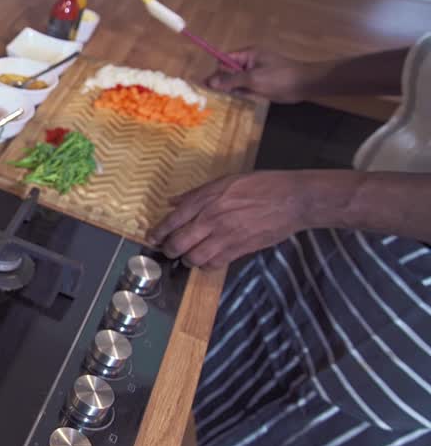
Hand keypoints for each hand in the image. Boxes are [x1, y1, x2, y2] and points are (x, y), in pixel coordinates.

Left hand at [147, 172, 315, 269]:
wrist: (293, 199)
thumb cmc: (261, 185)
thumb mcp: (225, 181)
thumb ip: (196, 193)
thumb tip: (172, 202)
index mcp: (207, 199)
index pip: (172, 220)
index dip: (158, 232)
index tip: (152, 238)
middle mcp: (212, 218)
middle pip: (178, 242)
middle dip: (169, 249)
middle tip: (169, 250)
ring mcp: (225, 235)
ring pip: (193, 257)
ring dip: (187, 259)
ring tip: (188, 256)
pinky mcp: (239, 249)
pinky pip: (214, 264)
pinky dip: (206, 264)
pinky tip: (208, 259)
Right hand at [205, 49, 317, 102]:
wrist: (305, 85)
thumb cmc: (280, 78)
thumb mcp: (253, 79)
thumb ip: (231, 80)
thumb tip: (210, 81)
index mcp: (248, 54)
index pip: (225, 59)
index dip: (216, 71)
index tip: (208, 85)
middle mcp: (250, 62)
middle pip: (228, 71)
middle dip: (221, 81)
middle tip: (213, 95)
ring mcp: (255, 74)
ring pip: (236, 81)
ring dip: (229, 89)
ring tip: (220, 100)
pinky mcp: (260, 84)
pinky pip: (244, 87)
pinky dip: (239, 93)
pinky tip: (234, 100)